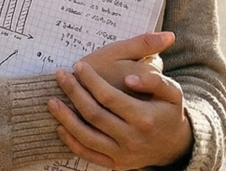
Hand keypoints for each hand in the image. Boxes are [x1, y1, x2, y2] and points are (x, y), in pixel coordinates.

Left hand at [48, 34, 191, 169]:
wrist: (174, 145)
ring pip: (86, 136)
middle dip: (73, 93)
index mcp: (144, 118)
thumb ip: (154, 81)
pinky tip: (60, 125)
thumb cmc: (168, 112)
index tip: (78, 66)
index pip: (109, 97)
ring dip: (65, 118)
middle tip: (60, 75)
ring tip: (51, 100)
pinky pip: (88, 154)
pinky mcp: (115, 164)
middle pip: (94, 114)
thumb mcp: (172, 91)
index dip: (91, 81)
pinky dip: (71, 141)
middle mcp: (132, 138)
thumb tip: (130, 79)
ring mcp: (122, 154)